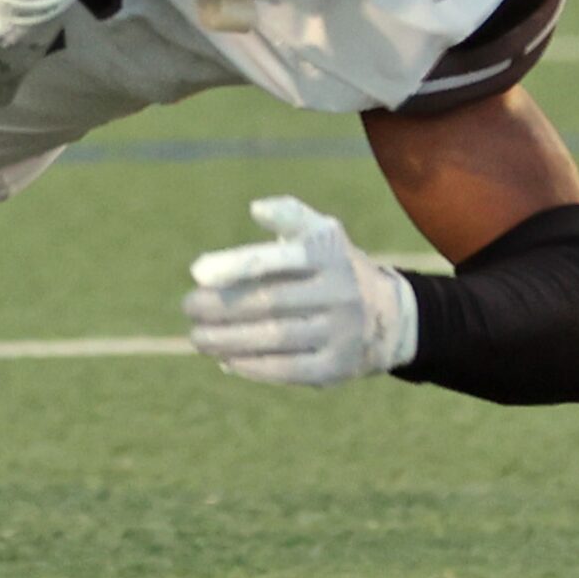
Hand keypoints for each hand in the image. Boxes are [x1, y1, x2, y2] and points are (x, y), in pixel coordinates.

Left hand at [183, 196, 418, 387]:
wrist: (390, 317)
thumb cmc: (331, 268)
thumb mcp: (320, 233)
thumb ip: (288, 215)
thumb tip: (257, 208)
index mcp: (330, 254)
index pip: (278, 258)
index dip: (235, 265)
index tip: (197, 272)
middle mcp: (341, 292)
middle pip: (270, 301)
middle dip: (221, 306)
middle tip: (188, 306)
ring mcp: (342, 331)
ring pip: (276, 337)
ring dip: (228, 339)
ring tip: (197, 337)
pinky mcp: (339, 365)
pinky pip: (289, 369)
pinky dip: (252, 367)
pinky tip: (225, 360)